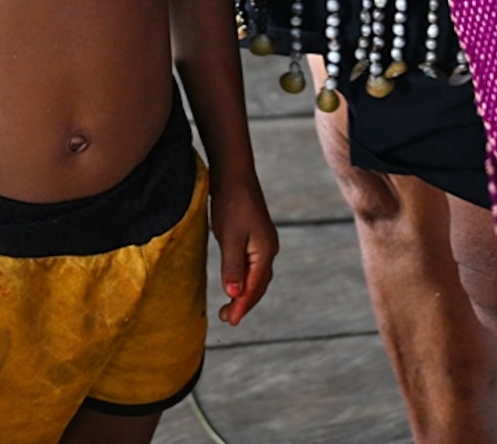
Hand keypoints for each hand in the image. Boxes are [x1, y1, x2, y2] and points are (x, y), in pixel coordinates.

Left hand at [213, 178, 278, 324]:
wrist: (234, 175)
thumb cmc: (231, 203)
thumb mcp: (229, 237)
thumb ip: (232, 267)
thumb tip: (233, 295)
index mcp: (265, 252)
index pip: (254, 287)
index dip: (242, 306)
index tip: (230, 321)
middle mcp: (269, 250)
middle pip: (258, 286)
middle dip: (244, 304)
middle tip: (227, 319)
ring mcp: (264, 244)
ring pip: (257, 277)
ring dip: (245, 294)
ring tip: (230, 308)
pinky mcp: (256, 239)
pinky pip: (253, 267)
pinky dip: (245, 280)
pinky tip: (236, 284)